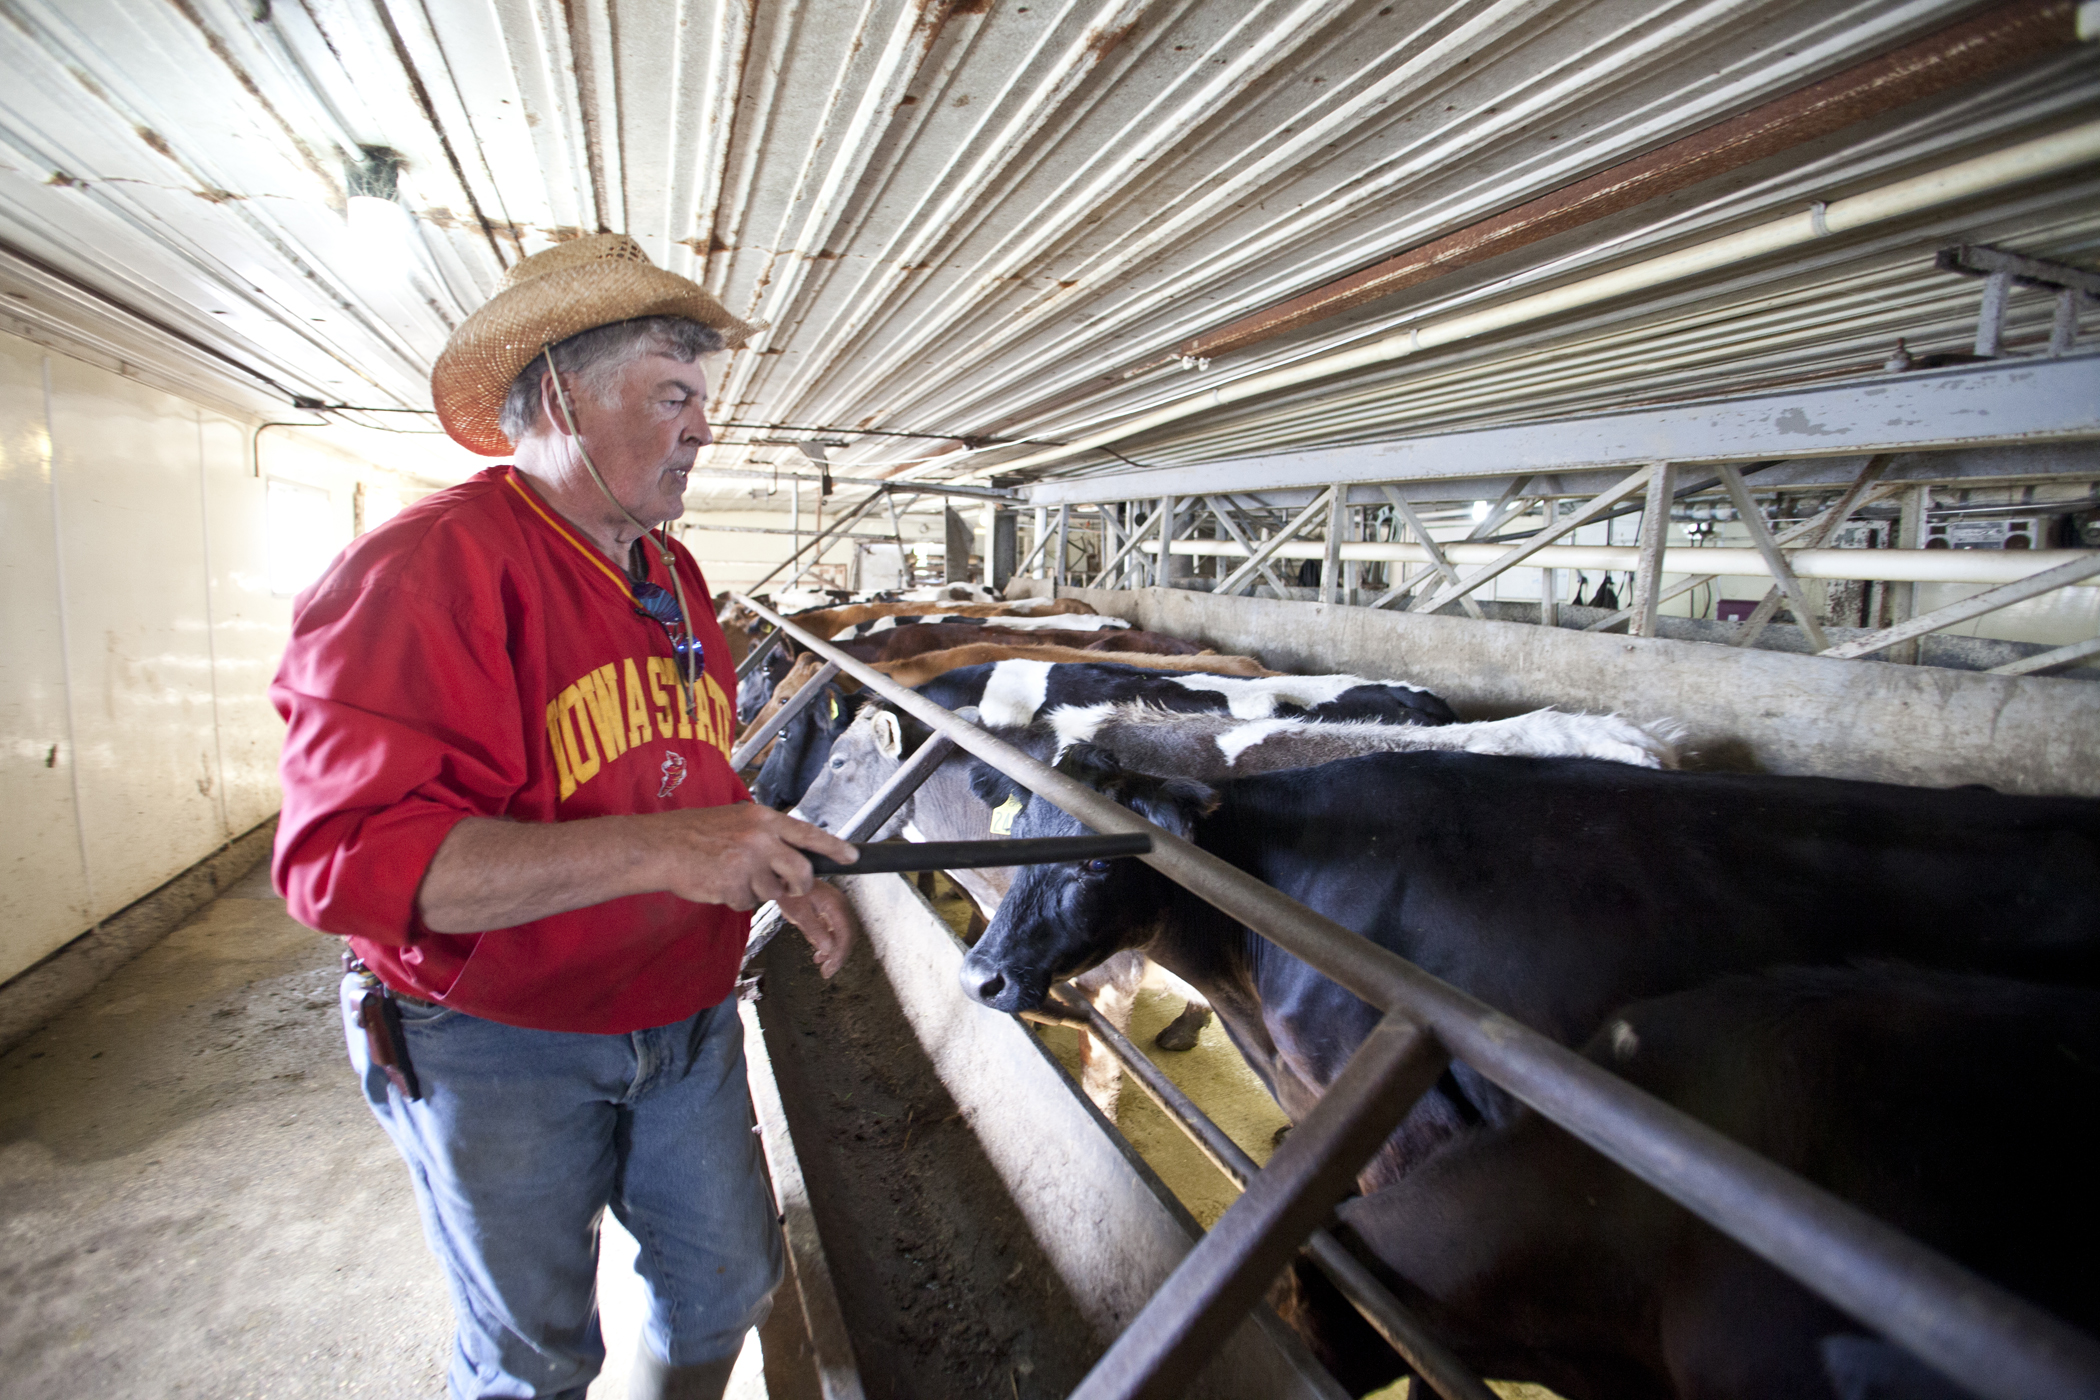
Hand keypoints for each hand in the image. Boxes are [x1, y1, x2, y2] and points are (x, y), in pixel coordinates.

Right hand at [640, 803, 857, 911]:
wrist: (659, 846)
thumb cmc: (694, 833)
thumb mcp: (737, 820)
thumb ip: (766, 834)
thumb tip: (793, 852)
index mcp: (763, 819)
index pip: (808, 833)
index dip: (834, 847)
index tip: (852, 858)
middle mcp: (760, 838)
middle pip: (802, 873)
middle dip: (798, 887)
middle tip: (787, 888)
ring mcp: (748, 862)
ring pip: (772, 892)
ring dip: (755, 891)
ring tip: (728, 873)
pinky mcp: (734, 885)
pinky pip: (748, 902)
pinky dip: (735, 898)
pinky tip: (717, 882)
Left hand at [777, 881, 858, 978]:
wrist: (784, 877)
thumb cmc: (790, 892)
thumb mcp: (799, 913)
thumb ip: (815, 931)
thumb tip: (828, 951)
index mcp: (836, 905)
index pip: (845, 934)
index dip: (840, 954)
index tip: (830, 969)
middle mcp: (841, 906)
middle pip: (847, 936)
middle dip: (838, 956)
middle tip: (827, 972)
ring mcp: (837, 908)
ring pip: (843, 935)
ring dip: (835, 951)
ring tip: (823, 966)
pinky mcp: (830, 911)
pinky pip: (835, 930)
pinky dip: (830, 943)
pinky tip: (820, 955)